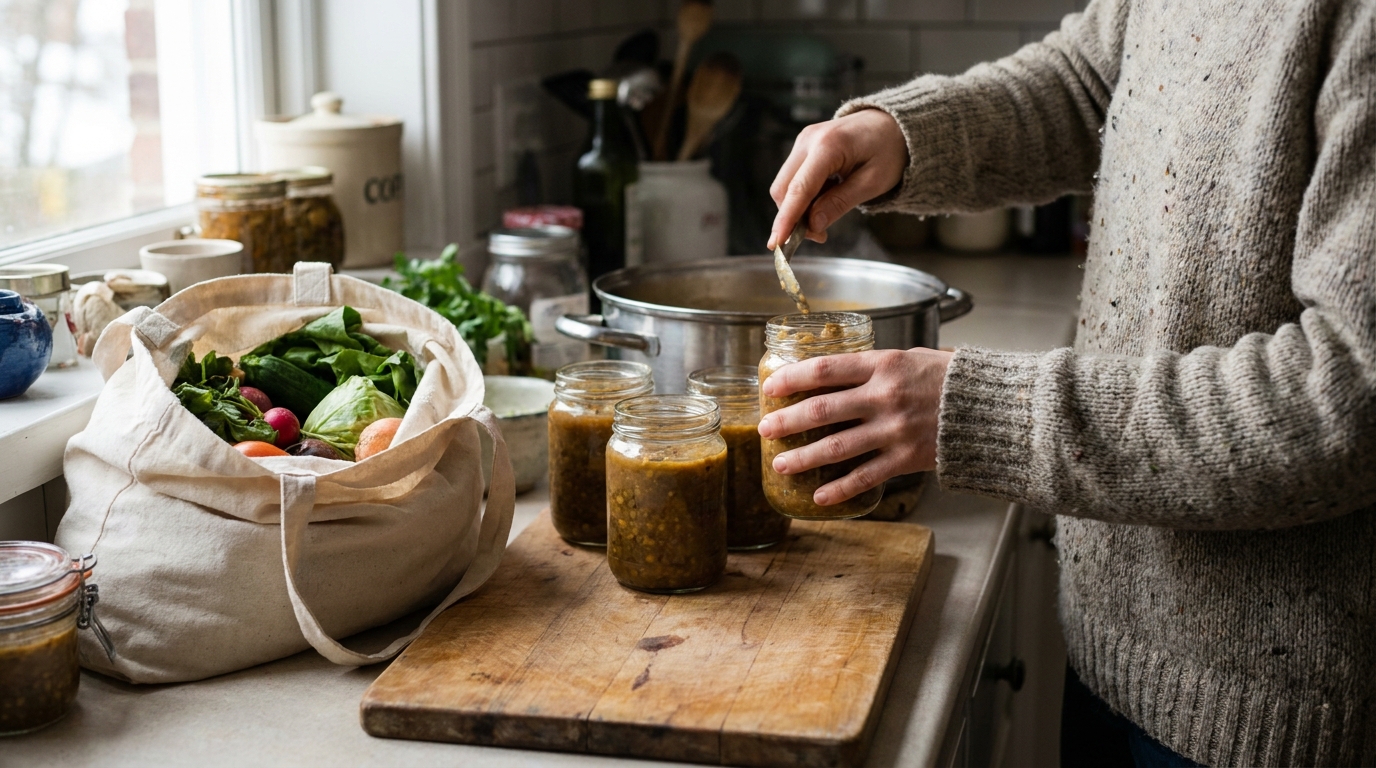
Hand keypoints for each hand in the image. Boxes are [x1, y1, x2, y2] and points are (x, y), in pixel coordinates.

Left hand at [756, 347, 951, 505]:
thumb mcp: (911, 358)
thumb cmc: (949, 379)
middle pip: (822, 409)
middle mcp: (885, 396)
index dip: (792, 378)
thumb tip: (833, 374)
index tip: (770, 386)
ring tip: (780, 464)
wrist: (991, 407)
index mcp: (883, 365)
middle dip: (787, 420)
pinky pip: (865, 477)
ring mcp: (895, 430)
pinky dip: (839, 489)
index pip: (825, 369)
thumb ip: (873, 368)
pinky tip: (819, 497)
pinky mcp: (907, 458)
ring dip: (803, 457)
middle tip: (764, 429)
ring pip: (837, 446)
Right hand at [767, 108, 907, 248]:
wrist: (891, 123)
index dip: (786, 220)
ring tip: (827, 213)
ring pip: (785, 186)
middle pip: (784, 189)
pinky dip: (803, 197)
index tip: (777, 244)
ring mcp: (803, 141)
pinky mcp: (803, 147)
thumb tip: (813, 225)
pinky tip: (826, 198)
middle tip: (820, 235)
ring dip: (798, 208)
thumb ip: (840, 203)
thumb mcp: (873, 182)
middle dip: (793, 218)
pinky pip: (793, 179)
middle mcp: (808, 140)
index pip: (799, 189)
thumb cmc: (888, 150)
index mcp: (829, 145)